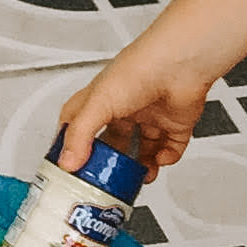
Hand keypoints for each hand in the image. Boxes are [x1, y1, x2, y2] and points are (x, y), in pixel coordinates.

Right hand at [51, 43, 218, 180]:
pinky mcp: (174, 124)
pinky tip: (159, 160)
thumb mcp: (98, 103)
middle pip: (113, 144)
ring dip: (140, 167)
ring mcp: (150, 117)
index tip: (69, 165)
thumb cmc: (138, 69)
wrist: (179, 65)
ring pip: (143, 150)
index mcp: (101, 101)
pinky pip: (171, 149)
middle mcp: (125, 109)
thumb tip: (67, 162)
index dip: (73, 144)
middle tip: (106, 181)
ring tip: (137, 178)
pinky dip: (166, 158)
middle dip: (111, 165)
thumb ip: (80, 135)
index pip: (79, 125)